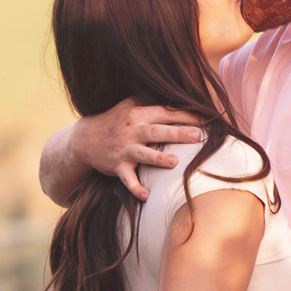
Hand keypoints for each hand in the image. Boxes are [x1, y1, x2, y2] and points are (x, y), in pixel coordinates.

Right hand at [80, 97, 203, 199]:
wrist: (85, 139)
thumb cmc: (114, 121)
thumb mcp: (129, 105)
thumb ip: (150, 101)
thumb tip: (178, 95)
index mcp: (138, 114)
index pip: (164, 113)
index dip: (184, 115)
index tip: (205, 118)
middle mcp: (132, 131)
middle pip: (157, 131)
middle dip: (177, 133)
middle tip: (197, 136)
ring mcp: (124, 150)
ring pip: (143, 154)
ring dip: (158, 159)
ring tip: (174, 162)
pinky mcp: (118, 167)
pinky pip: (127, 179)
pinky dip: (135, 187)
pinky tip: (146, 195)